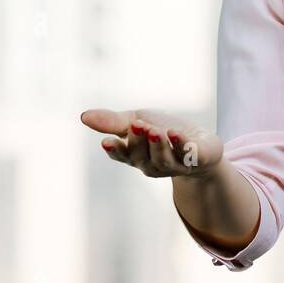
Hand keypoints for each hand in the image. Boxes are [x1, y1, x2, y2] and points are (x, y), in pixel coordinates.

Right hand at [80, 108, 223, 179]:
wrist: (200, 144)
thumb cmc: (164, 132)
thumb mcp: (137, 121)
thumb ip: (113, 121)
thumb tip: (83, 116)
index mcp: (135, 155)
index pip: (121, 155)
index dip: (114, 150)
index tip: (106, 141)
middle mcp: (152, 165)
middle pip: (140, 156)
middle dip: (138, 141)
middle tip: (137, 124)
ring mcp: (174, 166)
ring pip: (162, 160)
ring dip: (157, 145)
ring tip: (154, 130)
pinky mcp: (195, 161)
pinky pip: (187, 156)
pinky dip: (180, 145)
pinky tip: (175, 133)